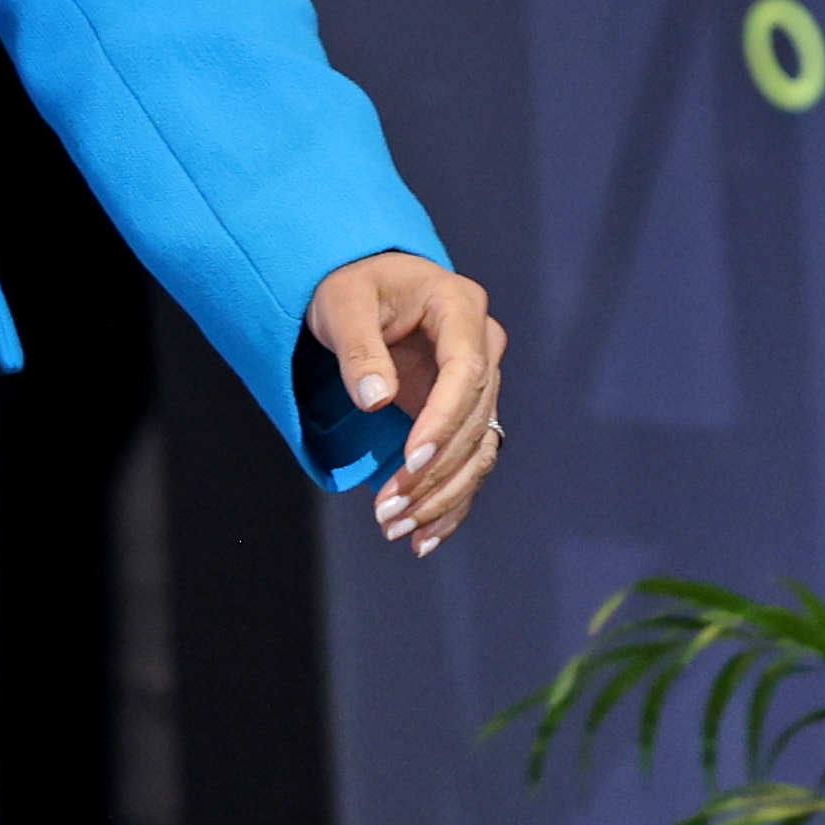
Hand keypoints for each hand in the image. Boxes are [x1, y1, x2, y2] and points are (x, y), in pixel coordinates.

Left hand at [308, 251, 503, 558]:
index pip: (466, 371)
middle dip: (434, 472)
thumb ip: (359, 348)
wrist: (365, 290)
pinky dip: (452, 502)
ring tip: (397, 529)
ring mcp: (480, 381)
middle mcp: (482, 344)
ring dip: (442, 496)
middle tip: (388, 510)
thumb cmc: (352, 287)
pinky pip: (471, 462)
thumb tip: (375, 399)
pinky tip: (426, 537)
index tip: (411, 460)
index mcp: (459, 307)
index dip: (443, 420)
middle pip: (475, 419)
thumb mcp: (342, 304)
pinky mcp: (467, 412)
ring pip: (479, 449)